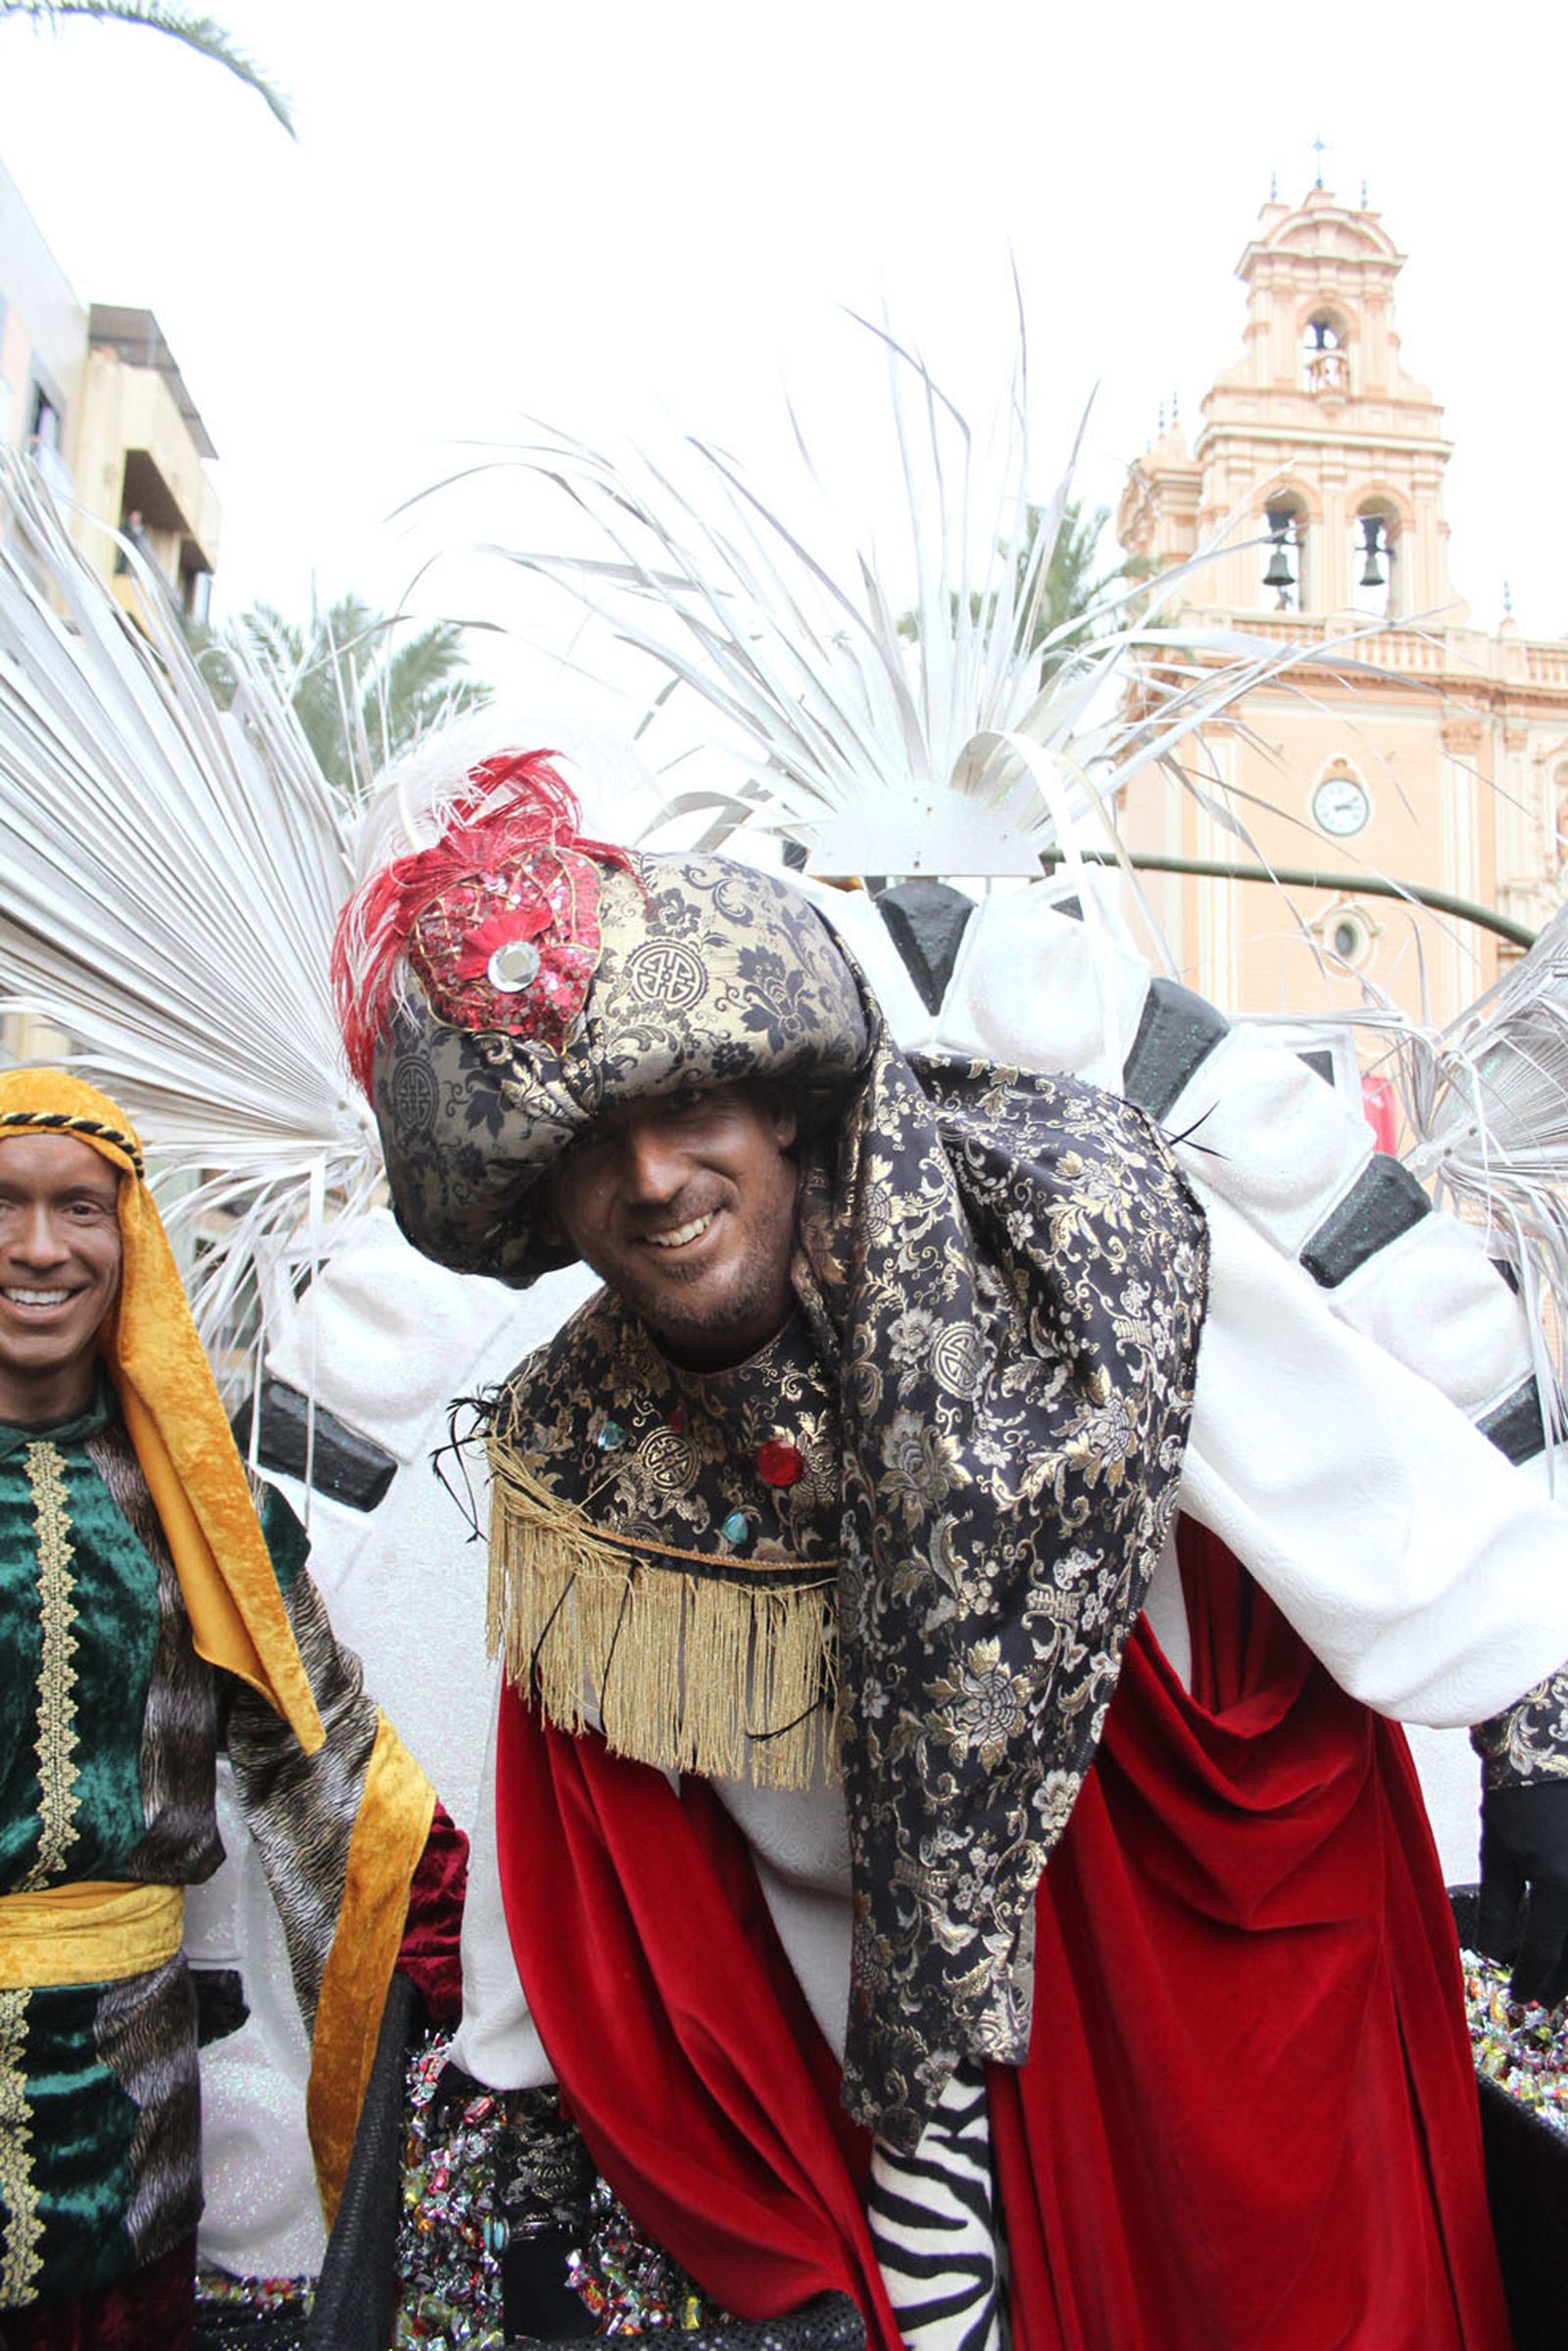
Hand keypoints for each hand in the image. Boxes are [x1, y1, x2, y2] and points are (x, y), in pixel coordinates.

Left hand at [1477, 1780, 1567, 2007]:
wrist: (1546, 1744)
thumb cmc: (1515, 1794)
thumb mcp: (1499, 1851)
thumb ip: (1499, 1907)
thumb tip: (1494, 1953)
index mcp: (1558, 1882)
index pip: (1546, 1949)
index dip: (1532, 1979)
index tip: (1522, 1999)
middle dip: (1563, 1983)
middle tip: (1546, 2004)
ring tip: (1563, 1985)